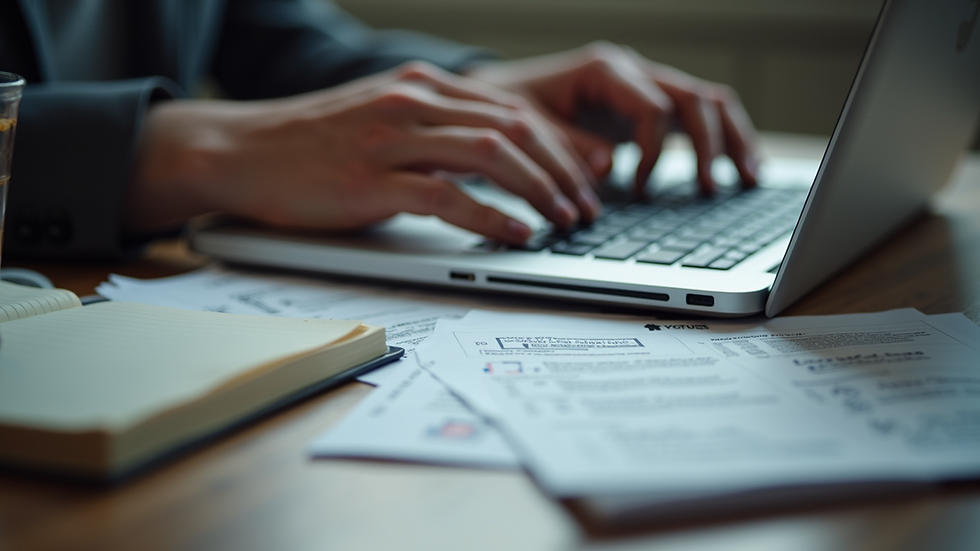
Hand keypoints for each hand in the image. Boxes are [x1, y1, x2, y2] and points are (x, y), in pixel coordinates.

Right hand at [125, 62, 601, 242]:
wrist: (240, 150)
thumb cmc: (312, 144)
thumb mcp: (383, 120)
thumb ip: (437, 129)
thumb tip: (497, 157)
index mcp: (423, 87)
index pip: (515, 108)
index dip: (560, 145)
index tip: (586, 176)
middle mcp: (413, 102)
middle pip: (515, 128)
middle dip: (563, 170)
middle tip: (587, 207)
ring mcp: (391, 139)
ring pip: (492, 155)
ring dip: (539, 191)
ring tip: (565, 222)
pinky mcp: (369, 180)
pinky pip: (447, 197)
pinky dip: (492, 218)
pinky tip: (517, 235)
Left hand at [466, 42, 759, 193]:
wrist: (498, 100)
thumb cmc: (511, 112)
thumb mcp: (530, 130)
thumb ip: (568, 146)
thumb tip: (609, 165)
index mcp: (604, 70)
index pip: (652, 106)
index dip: (653, 150)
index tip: (638, 188)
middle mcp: (632, 72)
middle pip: (691, 98)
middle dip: (708, 144)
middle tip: (708, 188)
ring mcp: (645, 87)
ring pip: (706, 101)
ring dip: (730, 139)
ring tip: (747, 178)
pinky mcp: (650, 107)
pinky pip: (698, 115)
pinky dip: (722, 139)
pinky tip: (740, 168)